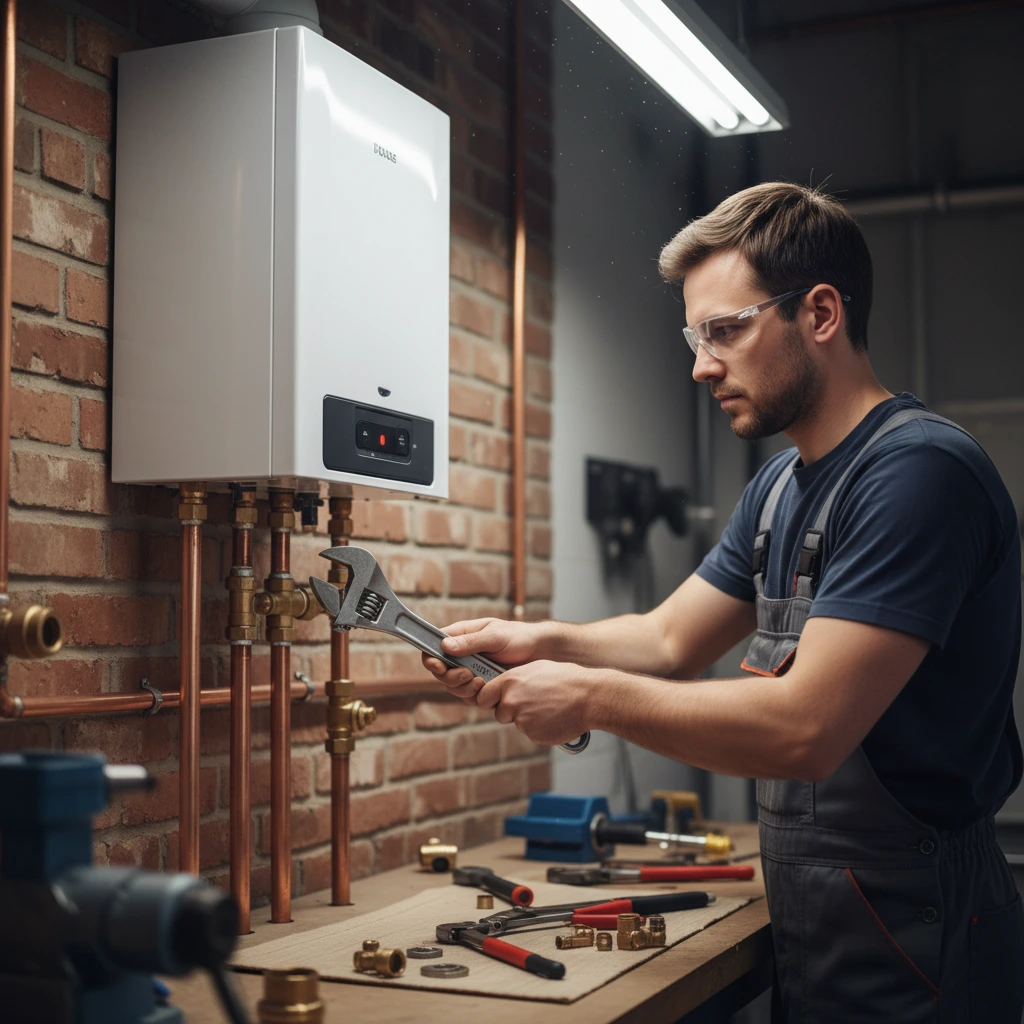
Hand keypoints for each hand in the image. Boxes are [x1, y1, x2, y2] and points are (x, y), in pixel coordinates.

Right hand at [422, 618, 546, 703]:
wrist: (542, 653)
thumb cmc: (520, 637)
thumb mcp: (495, 636)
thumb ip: (471, 642)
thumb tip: (444, 646)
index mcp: (461, 636)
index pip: (434, 647)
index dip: (431, 659)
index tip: (439, 667)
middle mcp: (463, 655)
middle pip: (441, 672)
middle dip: (450, 677)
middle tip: (467, 675)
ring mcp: (472, 672)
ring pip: (454, 687)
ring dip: (463, 688)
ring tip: (481, 682)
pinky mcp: (483, 687)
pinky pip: (470, 697)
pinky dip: (475, 696)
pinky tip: (488, 689)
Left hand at [475, 660, 592, 745]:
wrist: (588, 697)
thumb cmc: (565, 679)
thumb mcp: (535, 669)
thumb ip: (514, 680)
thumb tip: (503, 688)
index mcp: (509, 682)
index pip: (483, 697)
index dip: (490, 700)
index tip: (496, 700)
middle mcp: (511, 701)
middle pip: (499, 714)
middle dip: (510, 712)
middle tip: (531, 703)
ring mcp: (522, 720)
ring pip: (517, 723)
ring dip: (528, 719)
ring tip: (548, 707)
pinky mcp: (533, 734)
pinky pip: (531, 732)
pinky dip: (540, 728)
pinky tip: (554, 717)